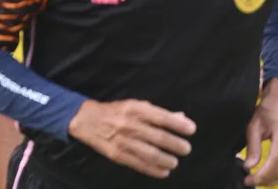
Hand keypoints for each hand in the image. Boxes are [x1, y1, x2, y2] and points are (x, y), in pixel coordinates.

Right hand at [68, 99, 195, 178]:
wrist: (86, 120)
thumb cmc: (115, 111)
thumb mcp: (135, 106)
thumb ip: (158, 113)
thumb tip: (182, 118)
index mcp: (134, 108)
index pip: (161, 117)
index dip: (178, 124)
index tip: (191, 130)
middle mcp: (129, 124)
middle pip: (159, 137)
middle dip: (176, 145)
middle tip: (186, 149)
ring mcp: (123, 141)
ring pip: (151, 154)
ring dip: (167, 160)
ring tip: (174, 161)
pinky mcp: (117, 154)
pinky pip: (140, 165)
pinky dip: (154, 170)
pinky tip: (164, 171)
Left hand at [244, 79, 277, 186]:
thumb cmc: (265, 111)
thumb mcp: (254, 126)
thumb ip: (252, 147)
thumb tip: (248, 166)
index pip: (274, 161)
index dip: (262, 174)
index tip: (249, 180)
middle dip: (266, 179)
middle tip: (249, 182)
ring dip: (272, 179)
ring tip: (256, 181)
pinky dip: (277, 175)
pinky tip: (265, 177)